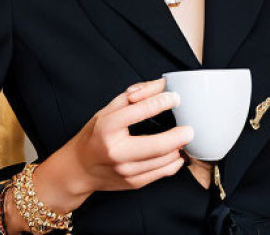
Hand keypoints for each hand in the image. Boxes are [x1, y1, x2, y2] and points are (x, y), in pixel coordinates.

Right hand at [32, 78, 192, 207]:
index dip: (161, 102)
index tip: (175, 97)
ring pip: (163, 161)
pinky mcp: (133, 183)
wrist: (79, 169)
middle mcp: (116, 152)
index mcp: (108, 128)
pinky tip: (177, 151)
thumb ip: (135, 95)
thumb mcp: (108, 109)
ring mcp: (125, 171)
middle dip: (178, 137)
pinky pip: (162, 173)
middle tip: (190, 128)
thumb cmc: (96, 134)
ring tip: (185, 137)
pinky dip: (174, 161)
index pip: (138, 112)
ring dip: (178, 148)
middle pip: (156, 146)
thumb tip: (163, 85)